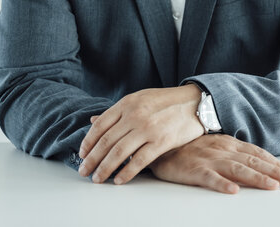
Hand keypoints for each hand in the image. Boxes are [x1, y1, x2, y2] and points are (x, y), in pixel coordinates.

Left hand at [78, 84, 203, 184]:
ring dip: (105, 168)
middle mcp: (135, 115)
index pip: (99, 126)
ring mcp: (148, 128)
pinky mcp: (161, 141)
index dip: (88, 142)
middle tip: (84, 171)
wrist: (197, 102)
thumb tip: (93, 121)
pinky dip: (126, 172)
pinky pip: (139, 160)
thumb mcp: (140, 99)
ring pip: (118, 152)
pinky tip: (118, 180)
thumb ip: (118, 112)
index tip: (82, 154)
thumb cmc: (167, 102)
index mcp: (127, 103)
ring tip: (97, 179)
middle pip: (106, 142)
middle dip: (92, 159)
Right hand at [149, 134, 279, 193]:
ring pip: (237, 169)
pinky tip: (233, 190)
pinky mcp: (194, 170)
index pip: (257, 153)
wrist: (162, 145)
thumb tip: (257, 164)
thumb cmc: (191, 148)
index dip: (274, 164)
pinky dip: (222, 184)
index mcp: (229, 144)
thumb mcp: (217, 146)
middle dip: (273, 172)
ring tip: (271, 187)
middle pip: (253, 161)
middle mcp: (223, 150)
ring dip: (256, 178)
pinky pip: (210, 178)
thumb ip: (235, 154)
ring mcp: (209, 159)